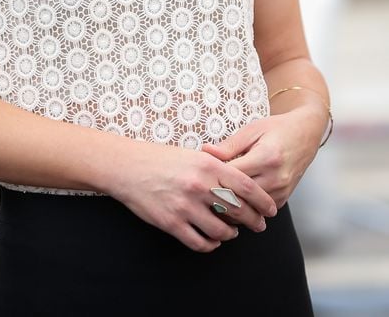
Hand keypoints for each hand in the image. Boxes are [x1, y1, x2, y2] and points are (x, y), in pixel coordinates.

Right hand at [107, 139, 276, 253]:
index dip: (262, 201)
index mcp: (207, 165)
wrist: (128, 167)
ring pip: (221, 230)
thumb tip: (240, 184)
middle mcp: (199, 186)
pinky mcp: (172, 223)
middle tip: (258, 225)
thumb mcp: (192, 155)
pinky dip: (210, 244)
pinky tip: (212, 240)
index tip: (271, 210)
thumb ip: (216, 167)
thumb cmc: (161, 159)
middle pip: (237, 210)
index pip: (245, 186)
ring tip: (231, 232)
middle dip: (252, 221)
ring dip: (230, 234)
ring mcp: (185, 206)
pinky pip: (200, 242)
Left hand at [201, 108, 322, 208]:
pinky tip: (231, 200)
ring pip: (248, 209)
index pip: (233, 176)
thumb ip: (229, 145)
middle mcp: (276, 178)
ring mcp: (281, 192)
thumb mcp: (252, 130)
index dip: (213, 177)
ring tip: (212, 198)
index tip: (199, 175)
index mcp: (266, 158)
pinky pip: (258, 211)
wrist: (306, 134)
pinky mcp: (283, 199)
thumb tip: (205, 152)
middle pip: (240, 197)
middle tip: (200, 192)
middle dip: (218, 196)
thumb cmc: (277, 128)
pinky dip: (244, 208)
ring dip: (230, 206)